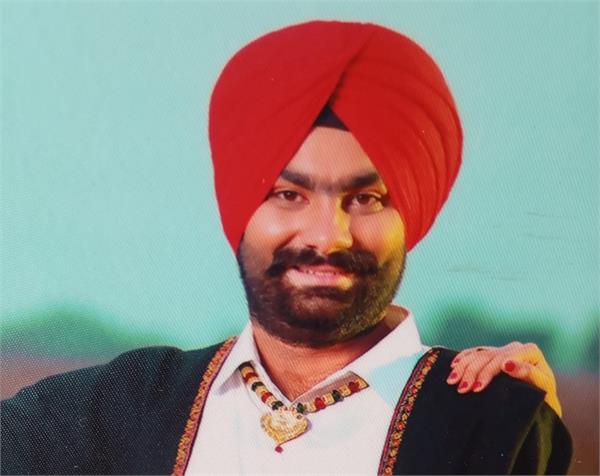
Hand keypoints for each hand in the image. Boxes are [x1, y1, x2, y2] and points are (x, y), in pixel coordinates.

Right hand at [446, 342, 561, 416]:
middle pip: (489, 357)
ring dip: (463, 368)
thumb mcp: (543, 387)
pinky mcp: (493, 354)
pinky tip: (453, 365)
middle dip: (474, 373)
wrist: (543, 402)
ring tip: (453, 381)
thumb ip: (530, 374)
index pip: (506, 358)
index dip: (491, 370)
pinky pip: (475, 352)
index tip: (480, 386)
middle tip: (464, 389)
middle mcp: (515, 347)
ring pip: (479, 354)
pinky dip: (463, 358)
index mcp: (530, 352)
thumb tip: (508, 364)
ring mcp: (503, 350)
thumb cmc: (545, 398)